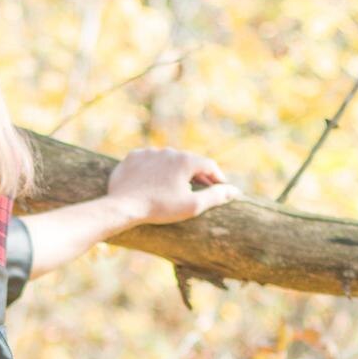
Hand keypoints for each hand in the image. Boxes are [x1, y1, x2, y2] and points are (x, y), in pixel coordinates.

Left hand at [105, 146, 241, 226]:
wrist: (123, 206)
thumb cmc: (160, 208)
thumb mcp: (192, 206)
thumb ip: (215, 196)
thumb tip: (234, 190)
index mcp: (185, 160)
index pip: (209, 165)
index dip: (217, 177)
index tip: (221, 186)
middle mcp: (168, 151)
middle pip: (188, 161)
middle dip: (196, 174)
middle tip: (200, 186)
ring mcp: (149, 152)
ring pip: (167, 161)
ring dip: (173, 171)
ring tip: (174, 185)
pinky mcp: (133, 157)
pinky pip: (148, 162)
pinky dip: (153, 170)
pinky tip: (153, 182)